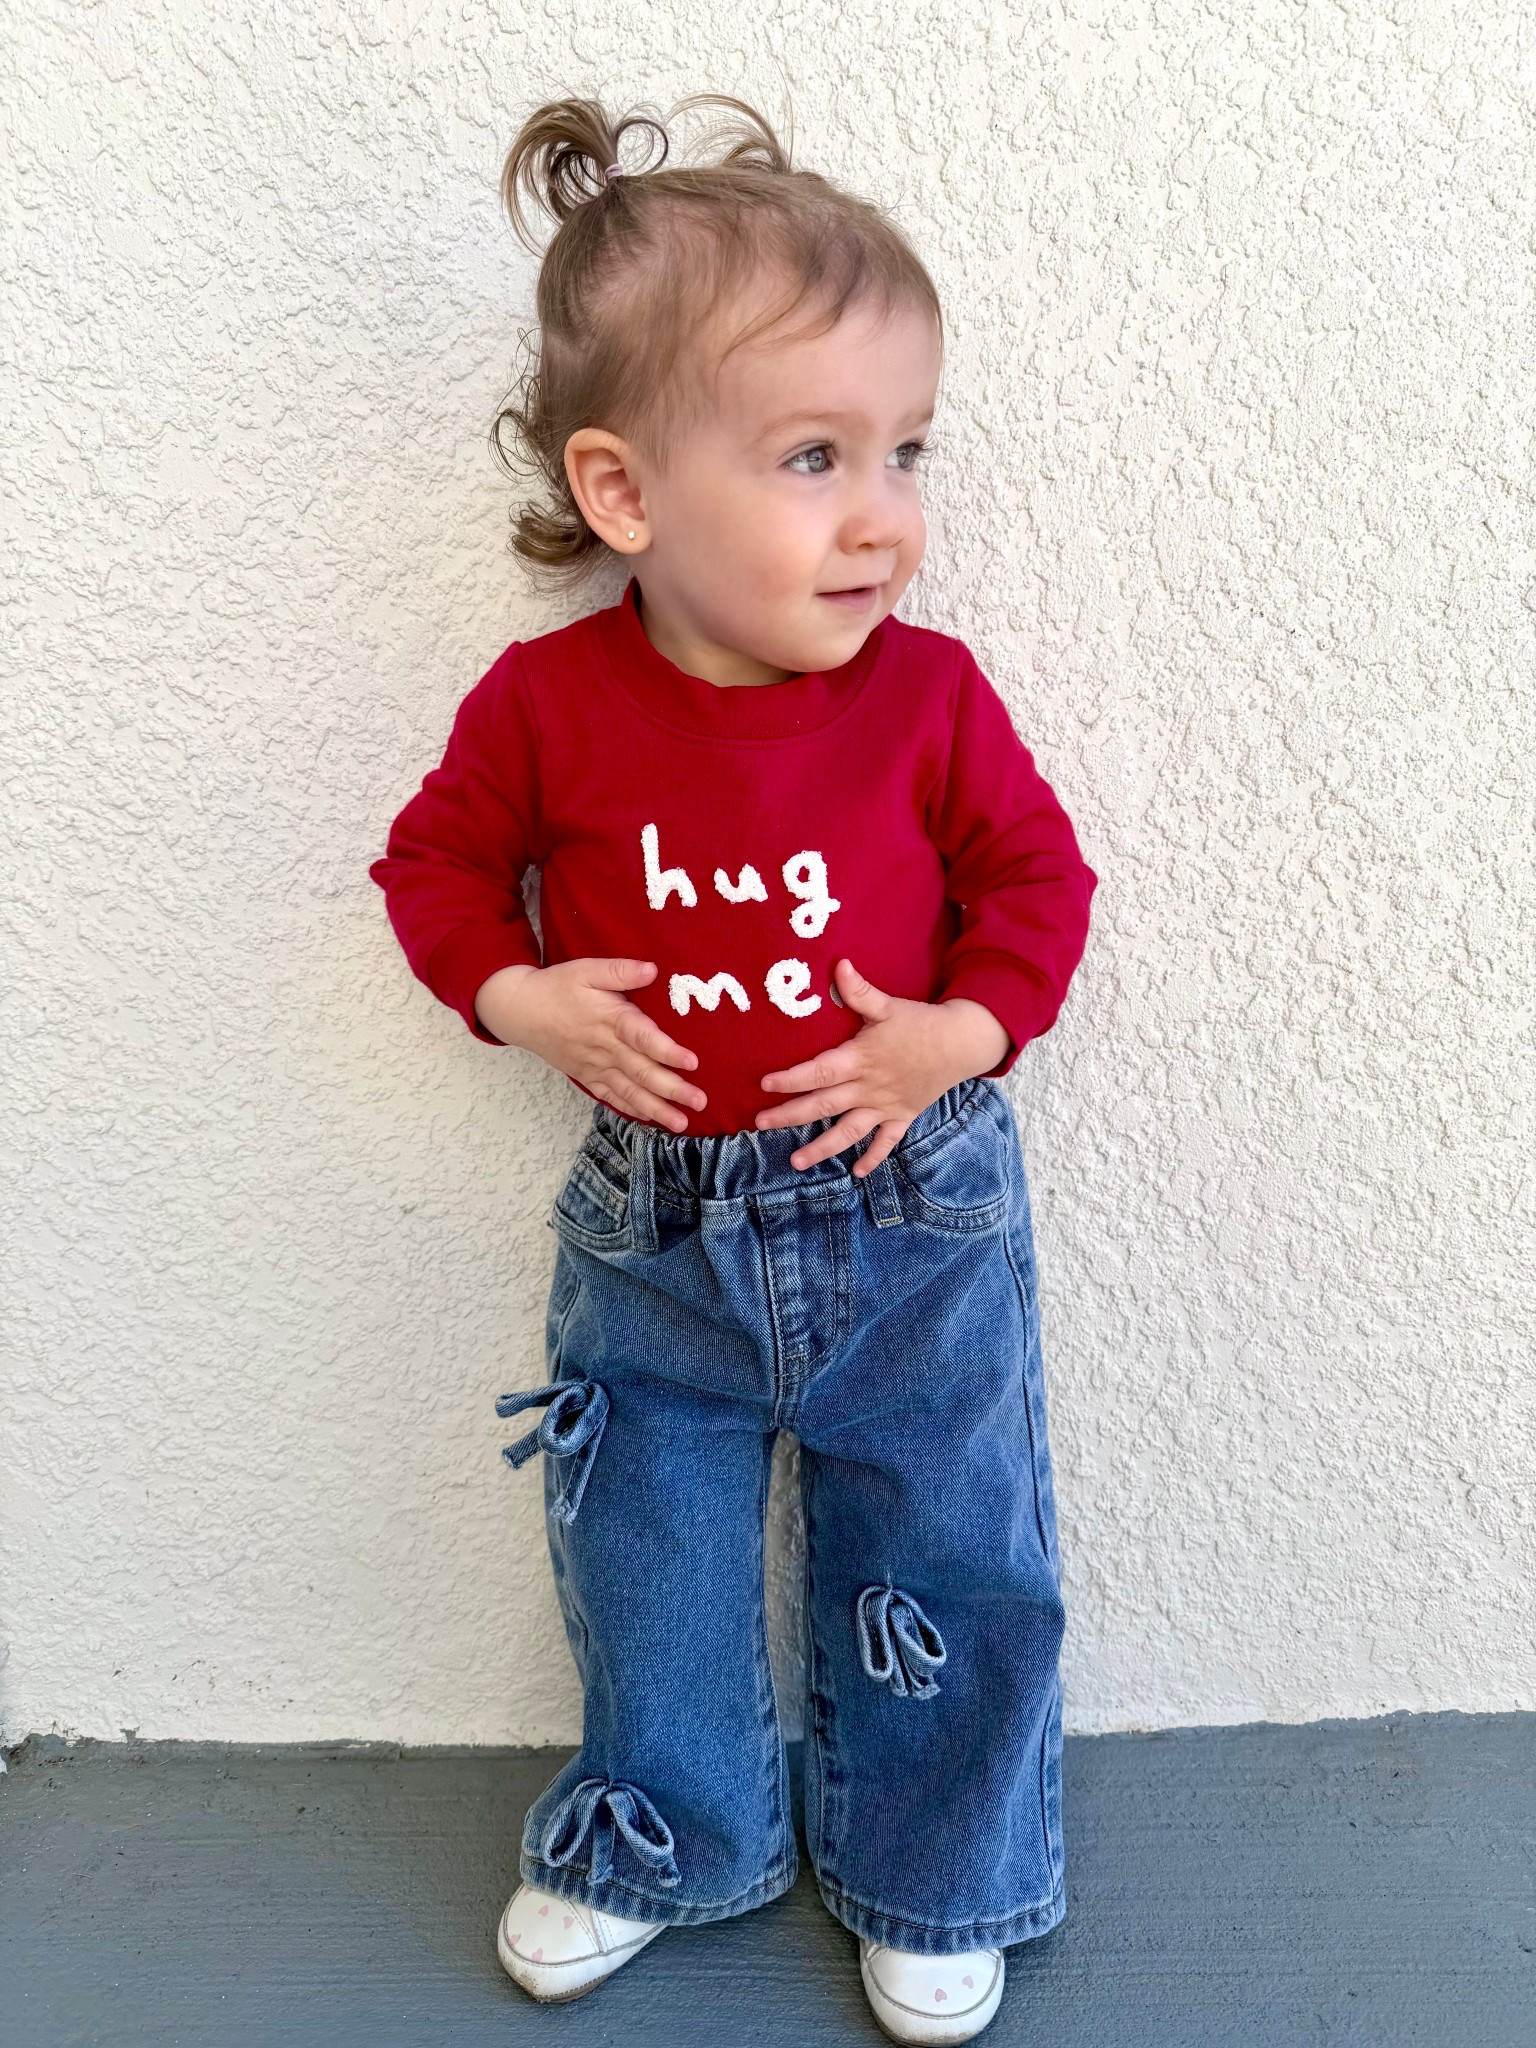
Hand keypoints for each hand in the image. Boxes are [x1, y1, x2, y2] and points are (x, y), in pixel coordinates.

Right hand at [475, 959, 706, 1132]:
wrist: (520, 1011)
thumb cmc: (557, 987)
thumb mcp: (586, 969)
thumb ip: (620, 971)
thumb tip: (653, 970)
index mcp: (610, 1019)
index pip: (643, 1038)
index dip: (667, 1051)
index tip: (692, 1062)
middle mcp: (605, 1048)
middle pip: (642, 1072)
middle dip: (672, 1090)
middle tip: (699, 1101)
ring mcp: (595, 1067)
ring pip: (629, 1092)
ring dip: (656, 1109)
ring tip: (681, 1124)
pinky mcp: (587, 1076)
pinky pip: (611, 1097)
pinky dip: (631, 1110)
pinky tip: (650, 1120)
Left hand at [754, 958, 1010, 1173]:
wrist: (961, 1043)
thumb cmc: (920, 1023)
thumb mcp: (888, 1005)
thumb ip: (859, 991)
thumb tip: (838, 965)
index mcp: (860, 1059)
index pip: (819, 1072)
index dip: (791, 1079)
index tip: (765, 1084)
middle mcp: (868, 1088)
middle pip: (823, 1105)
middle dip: (790, 1116)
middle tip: (760, 1124)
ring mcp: (885, 1106)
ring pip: (848, 1132)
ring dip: (822, 1149)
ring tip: (795, 1162)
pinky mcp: (902, 1115)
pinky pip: (886, 1142)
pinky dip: (873, 1157)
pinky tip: (857, 1173)